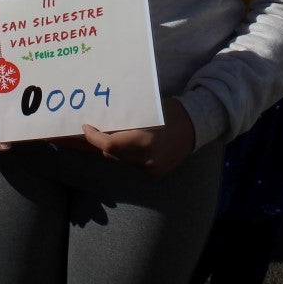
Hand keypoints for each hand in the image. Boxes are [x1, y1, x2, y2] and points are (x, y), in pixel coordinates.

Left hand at [80, 97, 194, 177]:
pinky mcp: (156, 173)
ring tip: (119, 134)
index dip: (93, 138)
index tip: (86, 127)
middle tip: (98, 129)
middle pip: (112, 154)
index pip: (109, 145)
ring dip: (116, 149)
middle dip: (102, 142)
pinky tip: (135, 144)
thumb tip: (103, 119)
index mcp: (144, 140)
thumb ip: (127, 119)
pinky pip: (133, 164)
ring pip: (121, 160)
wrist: (196, 126)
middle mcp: (146, 158)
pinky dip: (130, 154)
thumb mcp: (146, 110)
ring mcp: (151, 169)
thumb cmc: (170, 112)